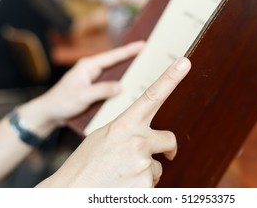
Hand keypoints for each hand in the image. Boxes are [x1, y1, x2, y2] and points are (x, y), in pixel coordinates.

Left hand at [17, 41, 144, 137]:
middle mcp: (91, 69)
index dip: (128, 50)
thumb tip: (120, 87)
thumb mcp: (82, 96)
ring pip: (114, 74)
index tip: (143, 44)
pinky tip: (130, 89)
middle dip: (131, 59)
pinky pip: (110, 84)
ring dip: (126, 73)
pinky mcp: (93, 88)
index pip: (112, 56)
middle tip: (149, 56)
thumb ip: (101, 90)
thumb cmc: (61, 102)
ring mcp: (93, 78)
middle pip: (116, 62)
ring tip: (144, 72)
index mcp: (88, 66)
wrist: (48, 113)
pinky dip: (120, 85)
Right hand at [37, 57, 190, 186]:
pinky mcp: (146, 186)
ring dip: (145, 170)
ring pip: (157, 165)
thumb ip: (127, 130)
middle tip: (166, 154)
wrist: (71, 193)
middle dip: (167, 148)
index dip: (170, 78)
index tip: (184, 63)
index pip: (152, 96)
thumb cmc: (85, 164)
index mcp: (124, 124)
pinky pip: (153, 183)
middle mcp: (137, 141)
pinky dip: (141, 185)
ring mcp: (143, 164)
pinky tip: (123, 187)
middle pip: (168, 139)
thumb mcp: (103, 137)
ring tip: (121, 176)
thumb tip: (146, 134)